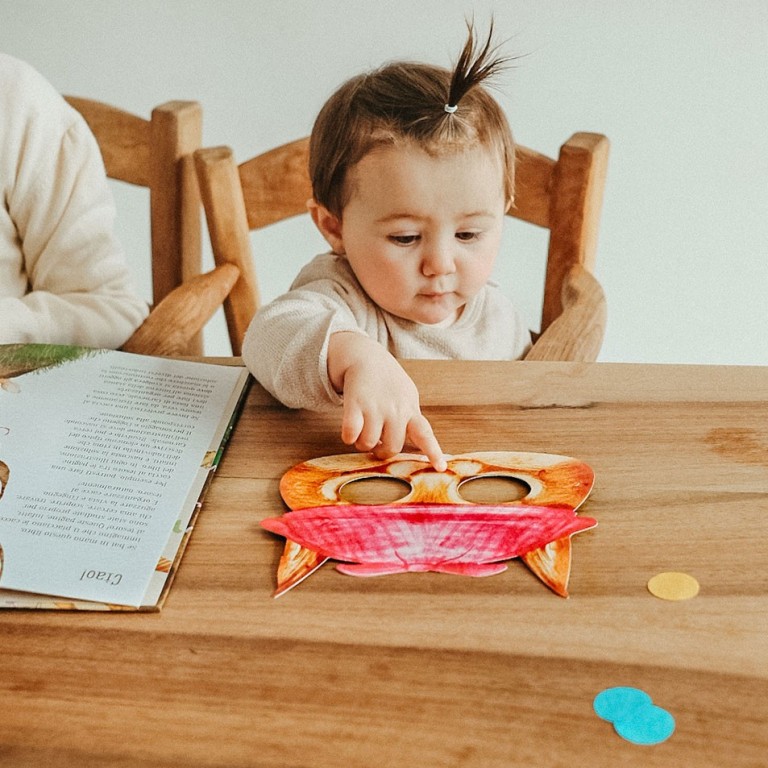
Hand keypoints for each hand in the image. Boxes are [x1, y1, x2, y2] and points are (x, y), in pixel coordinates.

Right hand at [328, 332, 445, 470]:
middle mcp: (396, 410)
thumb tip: (416, 449)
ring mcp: (376, 407)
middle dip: (382, 451)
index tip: (441, 468)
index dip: (433, 452)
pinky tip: (350, 428)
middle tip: (376, 442)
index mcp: (411, 410)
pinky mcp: (355, 404)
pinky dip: (348, 437)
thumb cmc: (388, 383)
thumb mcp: (407, 397)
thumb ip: (412, 421)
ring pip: (368, 444)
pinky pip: (350, 434)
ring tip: (363, 430)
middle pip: (392, 447)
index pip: (425, 434)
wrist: (366, 357)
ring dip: (362, 443)